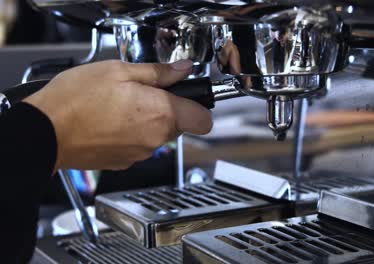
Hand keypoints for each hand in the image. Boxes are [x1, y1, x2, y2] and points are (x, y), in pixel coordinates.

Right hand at [24, 60, 212, 169]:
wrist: (45, 131)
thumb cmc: (77, 100)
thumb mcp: (120, 71)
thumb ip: (159, 73)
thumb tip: (183, 70)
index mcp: (161, 114)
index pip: (204, 120)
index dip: (200, 107)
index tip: (190, 98)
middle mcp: (155, 138)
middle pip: (178, 124)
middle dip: (165, 109)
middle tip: (140, 94)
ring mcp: (139, 153)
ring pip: (156, 135)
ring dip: (145, 121)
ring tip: (118, 107)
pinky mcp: (124, 162)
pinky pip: (138, 146)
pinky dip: (130, 135)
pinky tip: (109, 122)